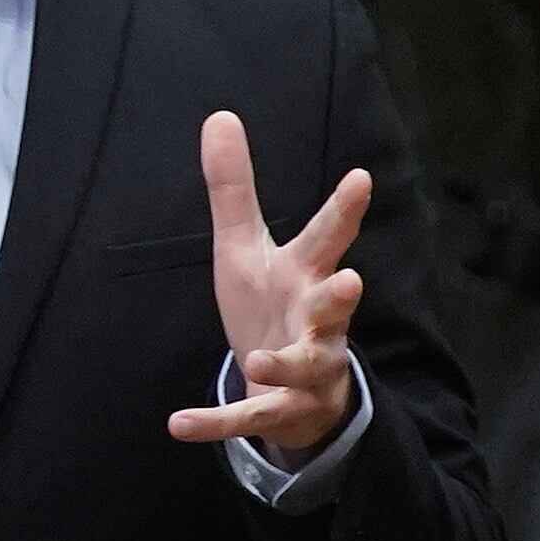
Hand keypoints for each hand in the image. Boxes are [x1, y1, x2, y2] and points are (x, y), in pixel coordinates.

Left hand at [168, 111, 366, 458]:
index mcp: (306, 275)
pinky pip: (249, 418)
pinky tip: (178, 425)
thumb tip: (219, 115)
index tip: (360, 179)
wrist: (290, 387)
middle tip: (350, 282)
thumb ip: (232, 188)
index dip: (344, 209)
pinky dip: (216, 423)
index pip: (328, 238)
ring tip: (259, 361)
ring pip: (305, 368)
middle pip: (336, 308)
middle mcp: (317, 322)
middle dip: (342, 298)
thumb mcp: (245, 246)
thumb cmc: (272, 304)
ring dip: (285, 365)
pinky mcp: (282, 410)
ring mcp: (307, 370)